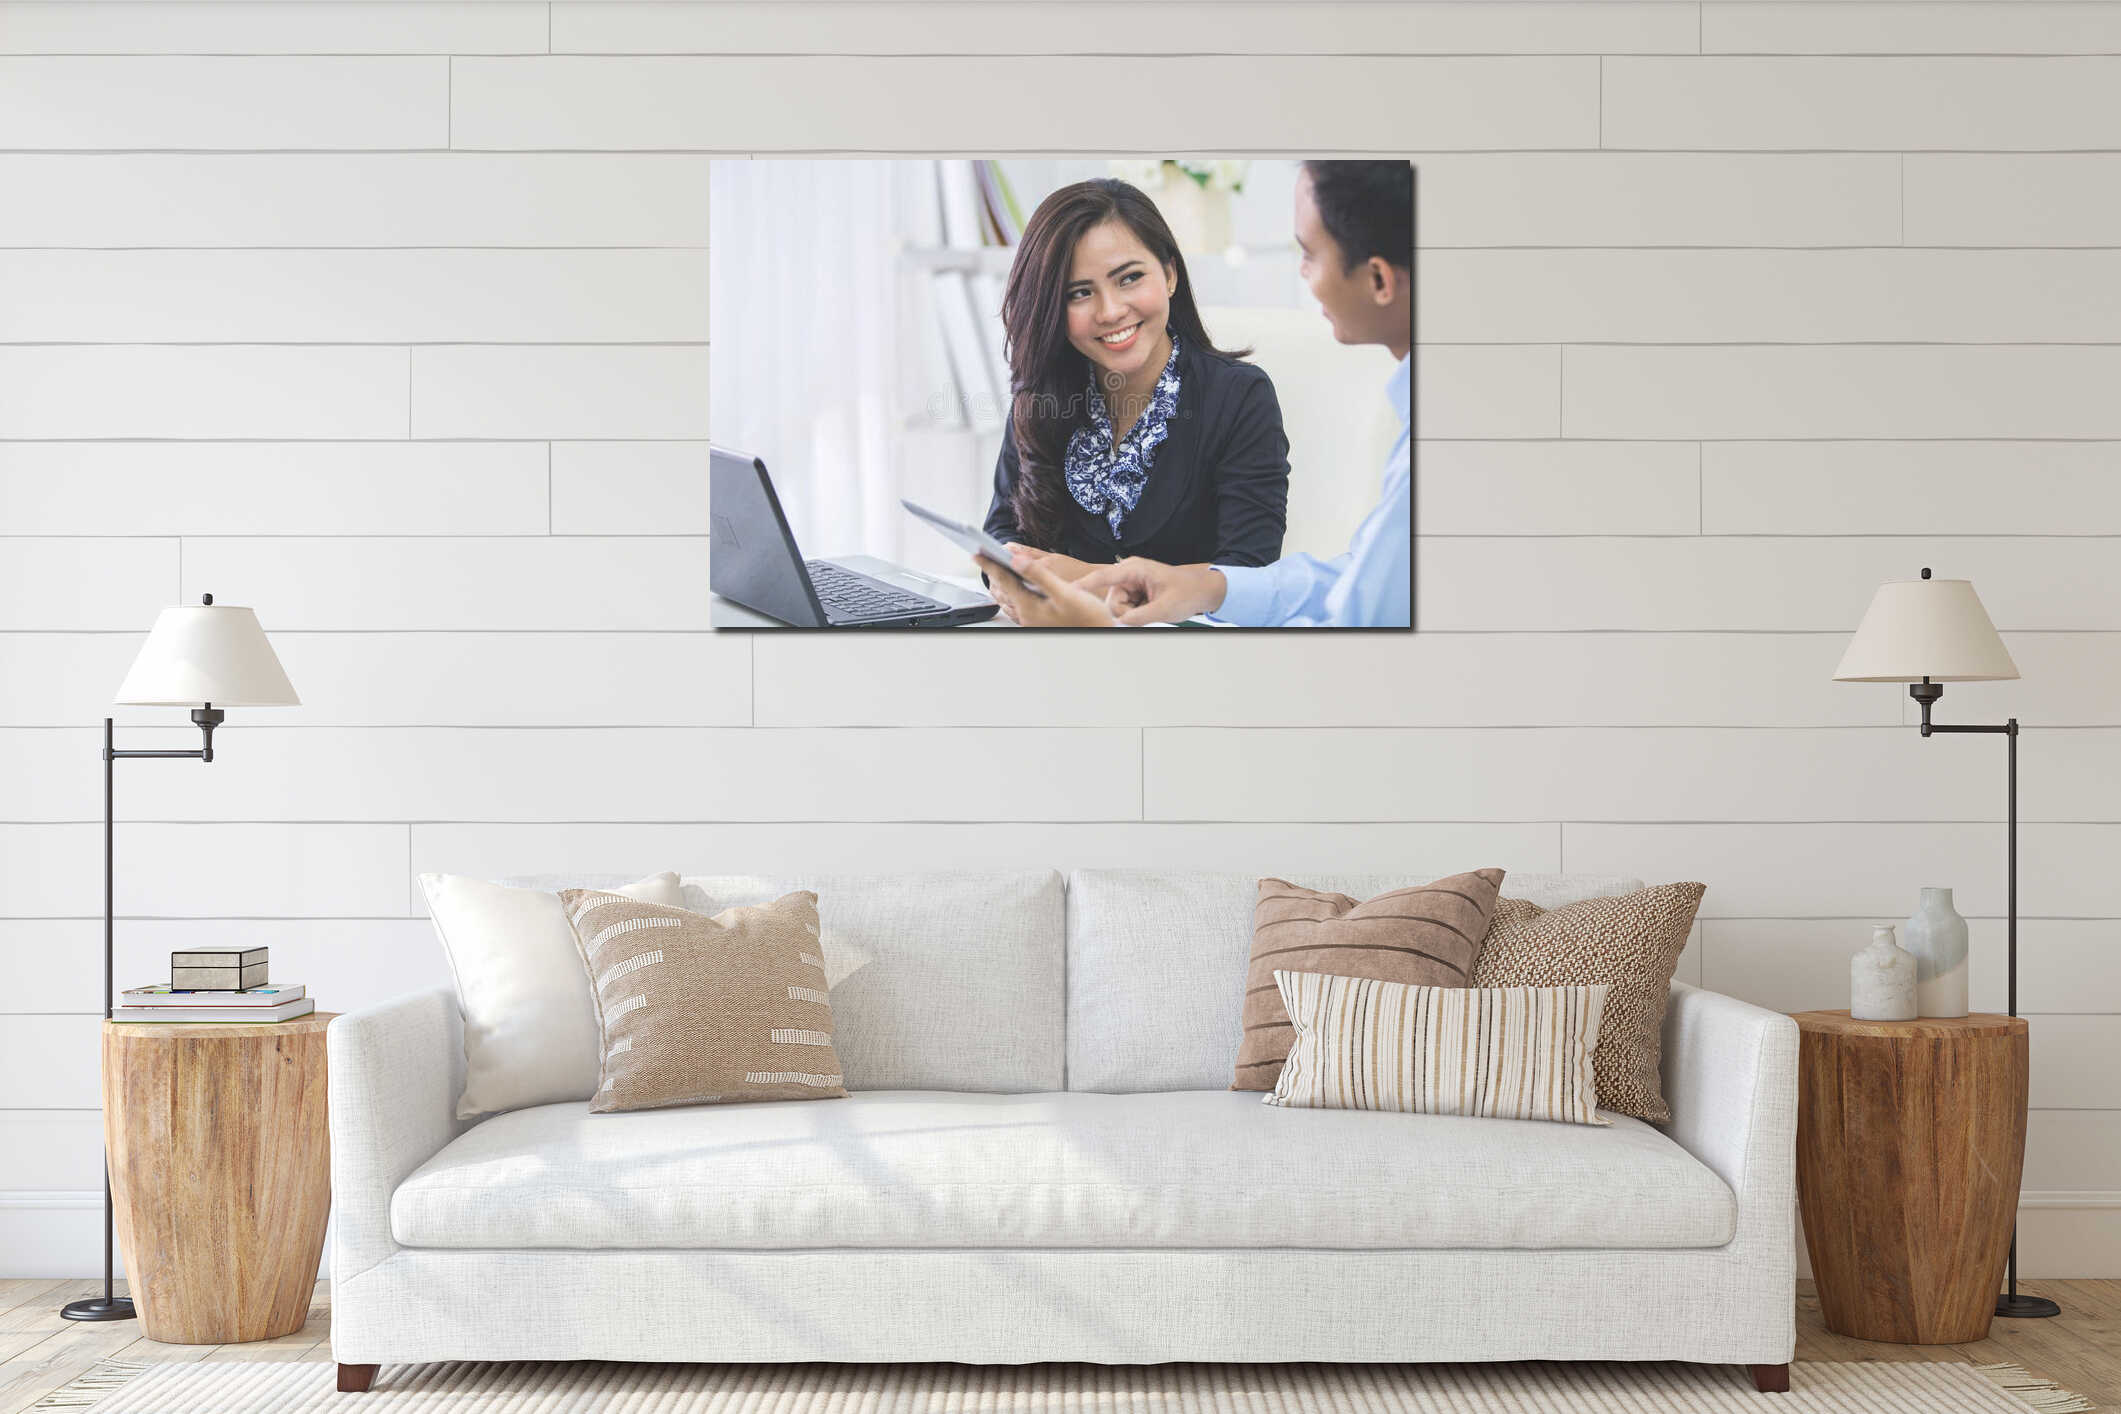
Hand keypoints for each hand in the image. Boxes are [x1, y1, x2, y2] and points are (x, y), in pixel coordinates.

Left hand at [973, 553, 1120, 627]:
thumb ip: (1038, 574)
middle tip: (982, 557)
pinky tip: (1012, 587)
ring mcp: (1031, 620)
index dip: (988, 564)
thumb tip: (1015, 559)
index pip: (1002, 580)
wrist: (1101, 632)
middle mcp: (1026, 615)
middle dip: (991, 572)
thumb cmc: (1087, 615)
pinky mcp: (1038, 622)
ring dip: (999, 583)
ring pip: (1007, 598)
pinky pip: (1016, 606)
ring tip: (993, 568)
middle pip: (1001, 589)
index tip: (976, 552)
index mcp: (1029, 606)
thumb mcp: (1064, 591)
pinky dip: (1010, 593)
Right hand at [1072, 558, 1226, 624]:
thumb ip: (1139, 618)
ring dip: (1132, 615)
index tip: (1069, 591)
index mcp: (1135, 569)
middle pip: (1111, 601)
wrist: (1204, 590)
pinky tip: (1151, 609)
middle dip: (1125, 613)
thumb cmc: (1188, 592)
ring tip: (1153, 609)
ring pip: (1117, 608)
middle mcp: (1129, 574)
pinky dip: (1136, 614)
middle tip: (1149, 613)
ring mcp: (1131, 583)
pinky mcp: (1134, 593)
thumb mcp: (1164, 608)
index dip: (1084, 585)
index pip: (1103, 577)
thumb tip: (1119, 625)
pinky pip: (1125, 610)